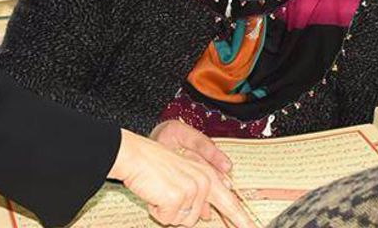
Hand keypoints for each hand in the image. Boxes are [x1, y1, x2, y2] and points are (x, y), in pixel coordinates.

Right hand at [109, 129, 255, 226]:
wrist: (135, 155)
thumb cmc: (154, 165)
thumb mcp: (182, 175)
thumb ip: (199, 192)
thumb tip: (208, 214)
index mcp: (207, 176)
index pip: (229, 202)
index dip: (241, 219)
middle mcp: (203, 183)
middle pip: (198, 218)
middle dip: (190, 217)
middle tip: (204, 211)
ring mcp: (192, 190)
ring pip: (182, 221)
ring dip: (167, 212)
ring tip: (159, 193)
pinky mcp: (177, 198)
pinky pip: (167, 219)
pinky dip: (157, 211)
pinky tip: (154, 194)